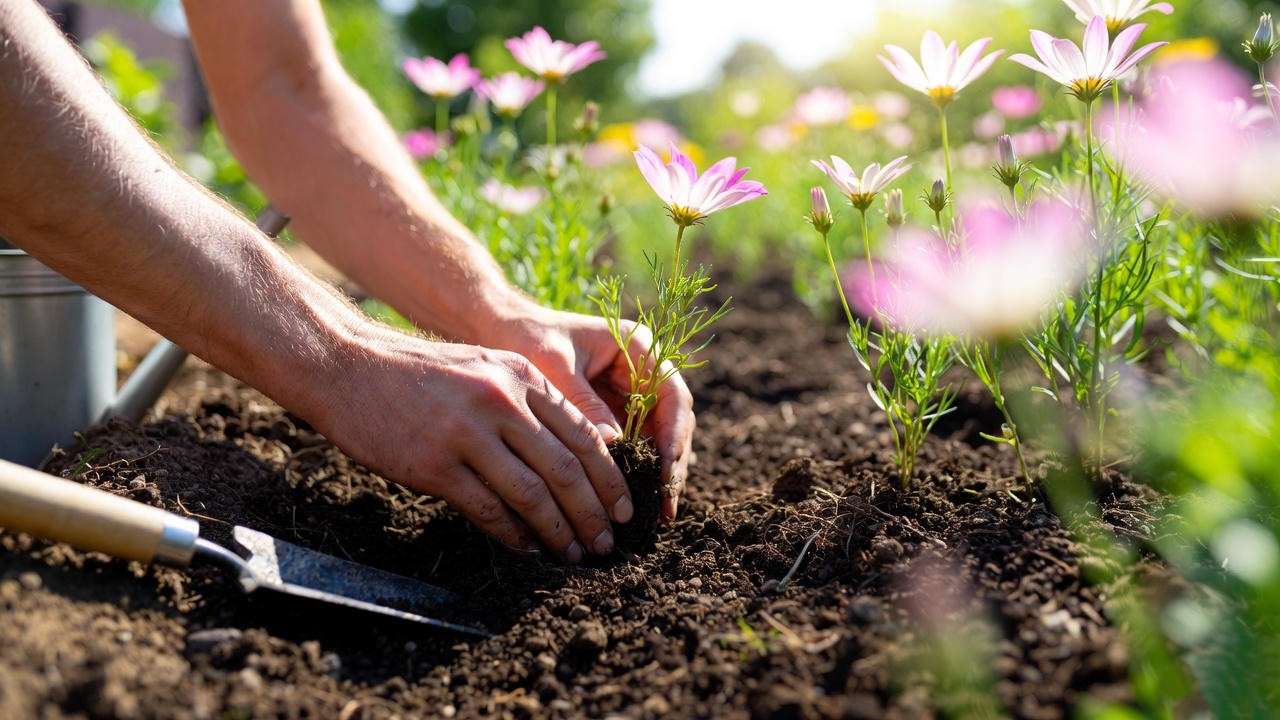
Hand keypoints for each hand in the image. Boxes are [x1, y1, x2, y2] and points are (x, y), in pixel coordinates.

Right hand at [311, 324, 631, 561]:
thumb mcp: (484, 368)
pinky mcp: (435, 465)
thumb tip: (571, 457)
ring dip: (560, 532)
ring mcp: (468, 433)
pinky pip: (489, 510)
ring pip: (534, 494)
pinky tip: (528, 549)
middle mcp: (502, 401)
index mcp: (521, 376)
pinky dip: (515, 535)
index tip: (623, 509)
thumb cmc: (418, 373)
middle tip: (607, 544)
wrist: (347, 365)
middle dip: (594, 513)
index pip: (585, 434)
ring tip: (574, 554)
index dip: (610, 479)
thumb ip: (526, 403)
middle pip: (567, 469)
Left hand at [482, 303, 695, 520]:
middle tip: (664, 506)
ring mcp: (629, 396)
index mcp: (637, 349)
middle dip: (672, 464)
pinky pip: (632, 449)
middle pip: (672, 423)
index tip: (667, 470)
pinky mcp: (612, 417)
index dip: (674, 435)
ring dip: (658, 475)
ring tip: (656, 514)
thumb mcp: (552, 366)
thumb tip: (613, 446)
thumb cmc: (525, 337)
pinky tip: (629, 504)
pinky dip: (633, 475)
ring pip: (657, 440)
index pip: (672, 395)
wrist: (497, 330)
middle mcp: (641, 372)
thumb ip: (582, 402)